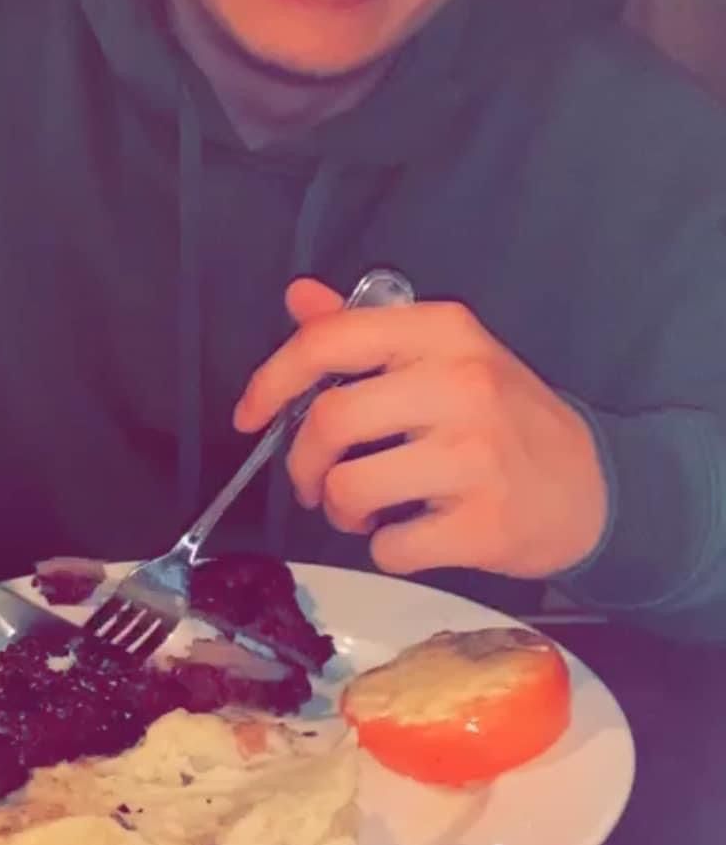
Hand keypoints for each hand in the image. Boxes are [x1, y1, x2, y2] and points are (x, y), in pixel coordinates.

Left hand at [234, 278, 606, 580]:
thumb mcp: (444, 354)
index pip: (329, 341)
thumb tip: (299, 296)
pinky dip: (385, 548)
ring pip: (349, 489)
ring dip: (339, 511)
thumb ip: (366, 329)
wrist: (595, 486)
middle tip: (314, 483)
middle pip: (330, 421)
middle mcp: (460, 384)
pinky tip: (410, 533)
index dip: (271, 380)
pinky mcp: (484, 523)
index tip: (250, 416)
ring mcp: (475, 455)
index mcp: (442, 331)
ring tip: (364, 510)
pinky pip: (390, 546)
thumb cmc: (503, 417)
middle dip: (301, 464)